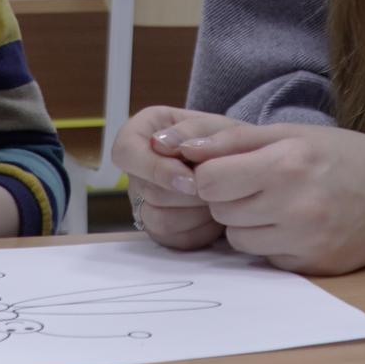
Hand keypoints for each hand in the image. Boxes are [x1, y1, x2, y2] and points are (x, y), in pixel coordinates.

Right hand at [110, 106, 252, 251]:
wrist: (238, 164)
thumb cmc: (222, 139)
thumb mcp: (215, 124)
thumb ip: (191, 130)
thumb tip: (161, 144)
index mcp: (137, 135)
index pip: (126, 153)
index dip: (156, 170)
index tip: (192, 179)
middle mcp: (134, 171)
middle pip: (149, 192)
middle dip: (190, 193)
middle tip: (220, 187)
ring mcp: (142, 203)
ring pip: (159, 220)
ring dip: (197, 212)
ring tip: (220, 198)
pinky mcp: (158, 230)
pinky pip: (173, 239)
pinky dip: (201, 230)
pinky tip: (216, 214)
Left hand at [178, 124, 364, 274]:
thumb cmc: (344, 155)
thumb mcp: (292, 133)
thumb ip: (233, 141)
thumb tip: (181, 149)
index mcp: (286, 165)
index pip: (209, 181)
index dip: (212, 174)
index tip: (229, 169)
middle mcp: (295, 206)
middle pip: (220, 211)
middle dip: (230, 197)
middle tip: (259, 184)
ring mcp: (306, 241)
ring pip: (237, 239)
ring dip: (248, 223)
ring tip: (279, 204)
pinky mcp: (314, 266)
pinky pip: (266, 258)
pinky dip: (273, 242)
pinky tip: (298, 224)